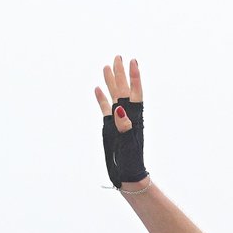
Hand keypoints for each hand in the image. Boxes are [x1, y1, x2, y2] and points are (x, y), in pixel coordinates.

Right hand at [95, 56, 148, 188]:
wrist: (127, 175)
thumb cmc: (131, 160)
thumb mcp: (127, 142)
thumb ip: (124, 125)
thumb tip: (118, 108)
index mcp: (133, 117)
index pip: (135, 93)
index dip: (134, 77)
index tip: (133, 62)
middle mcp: (126, 116)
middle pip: (123, 90)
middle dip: (121, 73)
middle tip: (118, 57)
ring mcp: (117, 120)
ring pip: (113, 96)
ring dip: (111, 82)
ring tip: (107, 67)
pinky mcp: (109, 127)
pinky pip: (105, 109)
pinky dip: (101, 99)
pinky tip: (98, 89)